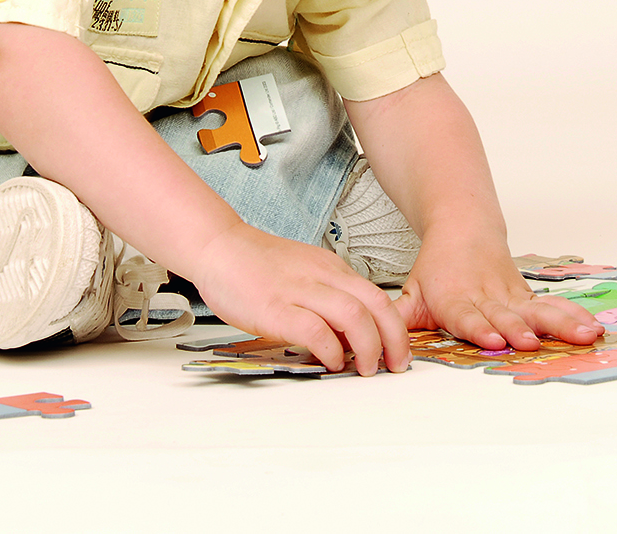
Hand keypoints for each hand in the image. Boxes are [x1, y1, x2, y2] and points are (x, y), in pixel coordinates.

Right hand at [188, 223, 412, 375]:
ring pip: (353, 316)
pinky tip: (330, 362)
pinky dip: (330, 350)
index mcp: (331, 268)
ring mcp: (299, 291)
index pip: (378, 296)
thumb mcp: (304, 273)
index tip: (398, 350)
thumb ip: (328, 299)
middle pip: (376, 305)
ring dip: (368, 347)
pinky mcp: (275, 308)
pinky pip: (315, 330)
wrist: (219, 246)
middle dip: (394, 339)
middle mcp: (321, 276)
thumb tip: (350, 336)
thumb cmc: (257, 265)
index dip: (396, 327)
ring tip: (367, 369)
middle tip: (396, 365)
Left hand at [392, 238, 603, 350]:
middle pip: (505, 316)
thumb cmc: (436, 269)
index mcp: (456, 299)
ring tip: (583, 336)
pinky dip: (574, 316)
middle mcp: (486, 298)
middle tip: (532, 343)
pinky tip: (593, 328)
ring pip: (537, 311)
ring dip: (560, 324)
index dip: (481, 329)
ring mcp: (510, 297)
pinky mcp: (527, 296)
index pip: (468, 317)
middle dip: (519, 330)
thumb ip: (398, 318)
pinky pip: (553, 307)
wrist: (462, 228)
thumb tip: (374, 342)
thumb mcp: (412, 291)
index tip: (494, 340)